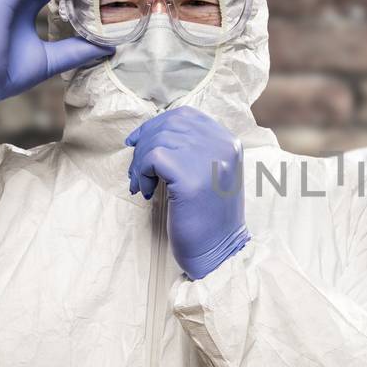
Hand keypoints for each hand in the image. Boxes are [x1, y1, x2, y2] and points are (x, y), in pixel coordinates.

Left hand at [126, 107, 249, 279]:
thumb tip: (152, 132)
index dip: (156, 125)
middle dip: (145, 144)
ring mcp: (208, 160)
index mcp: (229, 142)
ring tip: (142, 184)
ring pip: (157, 140)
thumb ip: (194, 149)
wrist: (217, 251)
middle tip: (137, 170)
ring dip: (140, 163)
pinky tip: (147, 191)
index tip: (138, 142)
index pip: (186, 116)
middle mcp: (222, 145)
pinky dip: (142, 173)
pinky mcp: (190, 178)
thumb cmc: (208, 215)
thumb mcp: (211, 173)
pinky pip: (153, 158)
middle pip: (168, 124)